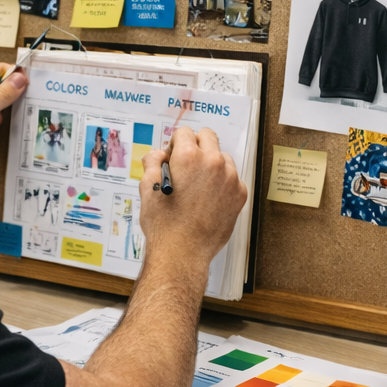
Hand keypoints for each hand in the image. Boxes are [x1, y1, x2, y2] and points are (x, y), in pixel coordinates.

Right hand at [137, 127, 247, 273]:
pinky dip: (221, 182)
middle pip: (207, 137)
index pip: (184, 133)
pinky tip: (208, 198)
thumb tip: (159, 154)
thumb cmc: (164, 224)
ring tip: (197, 185)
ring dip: (210, 163)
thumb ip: (152, 163)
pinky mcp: (239, 194)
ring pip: (222, 157)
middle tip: (185, 166)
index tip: (172, 157)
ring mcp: (230, 178)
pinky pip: (232, 178)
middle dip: (195, 146)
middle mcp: (213, 163)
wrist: (183, 253)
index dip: (174, 144)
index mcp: (188, 157)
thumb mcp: (147, 189)